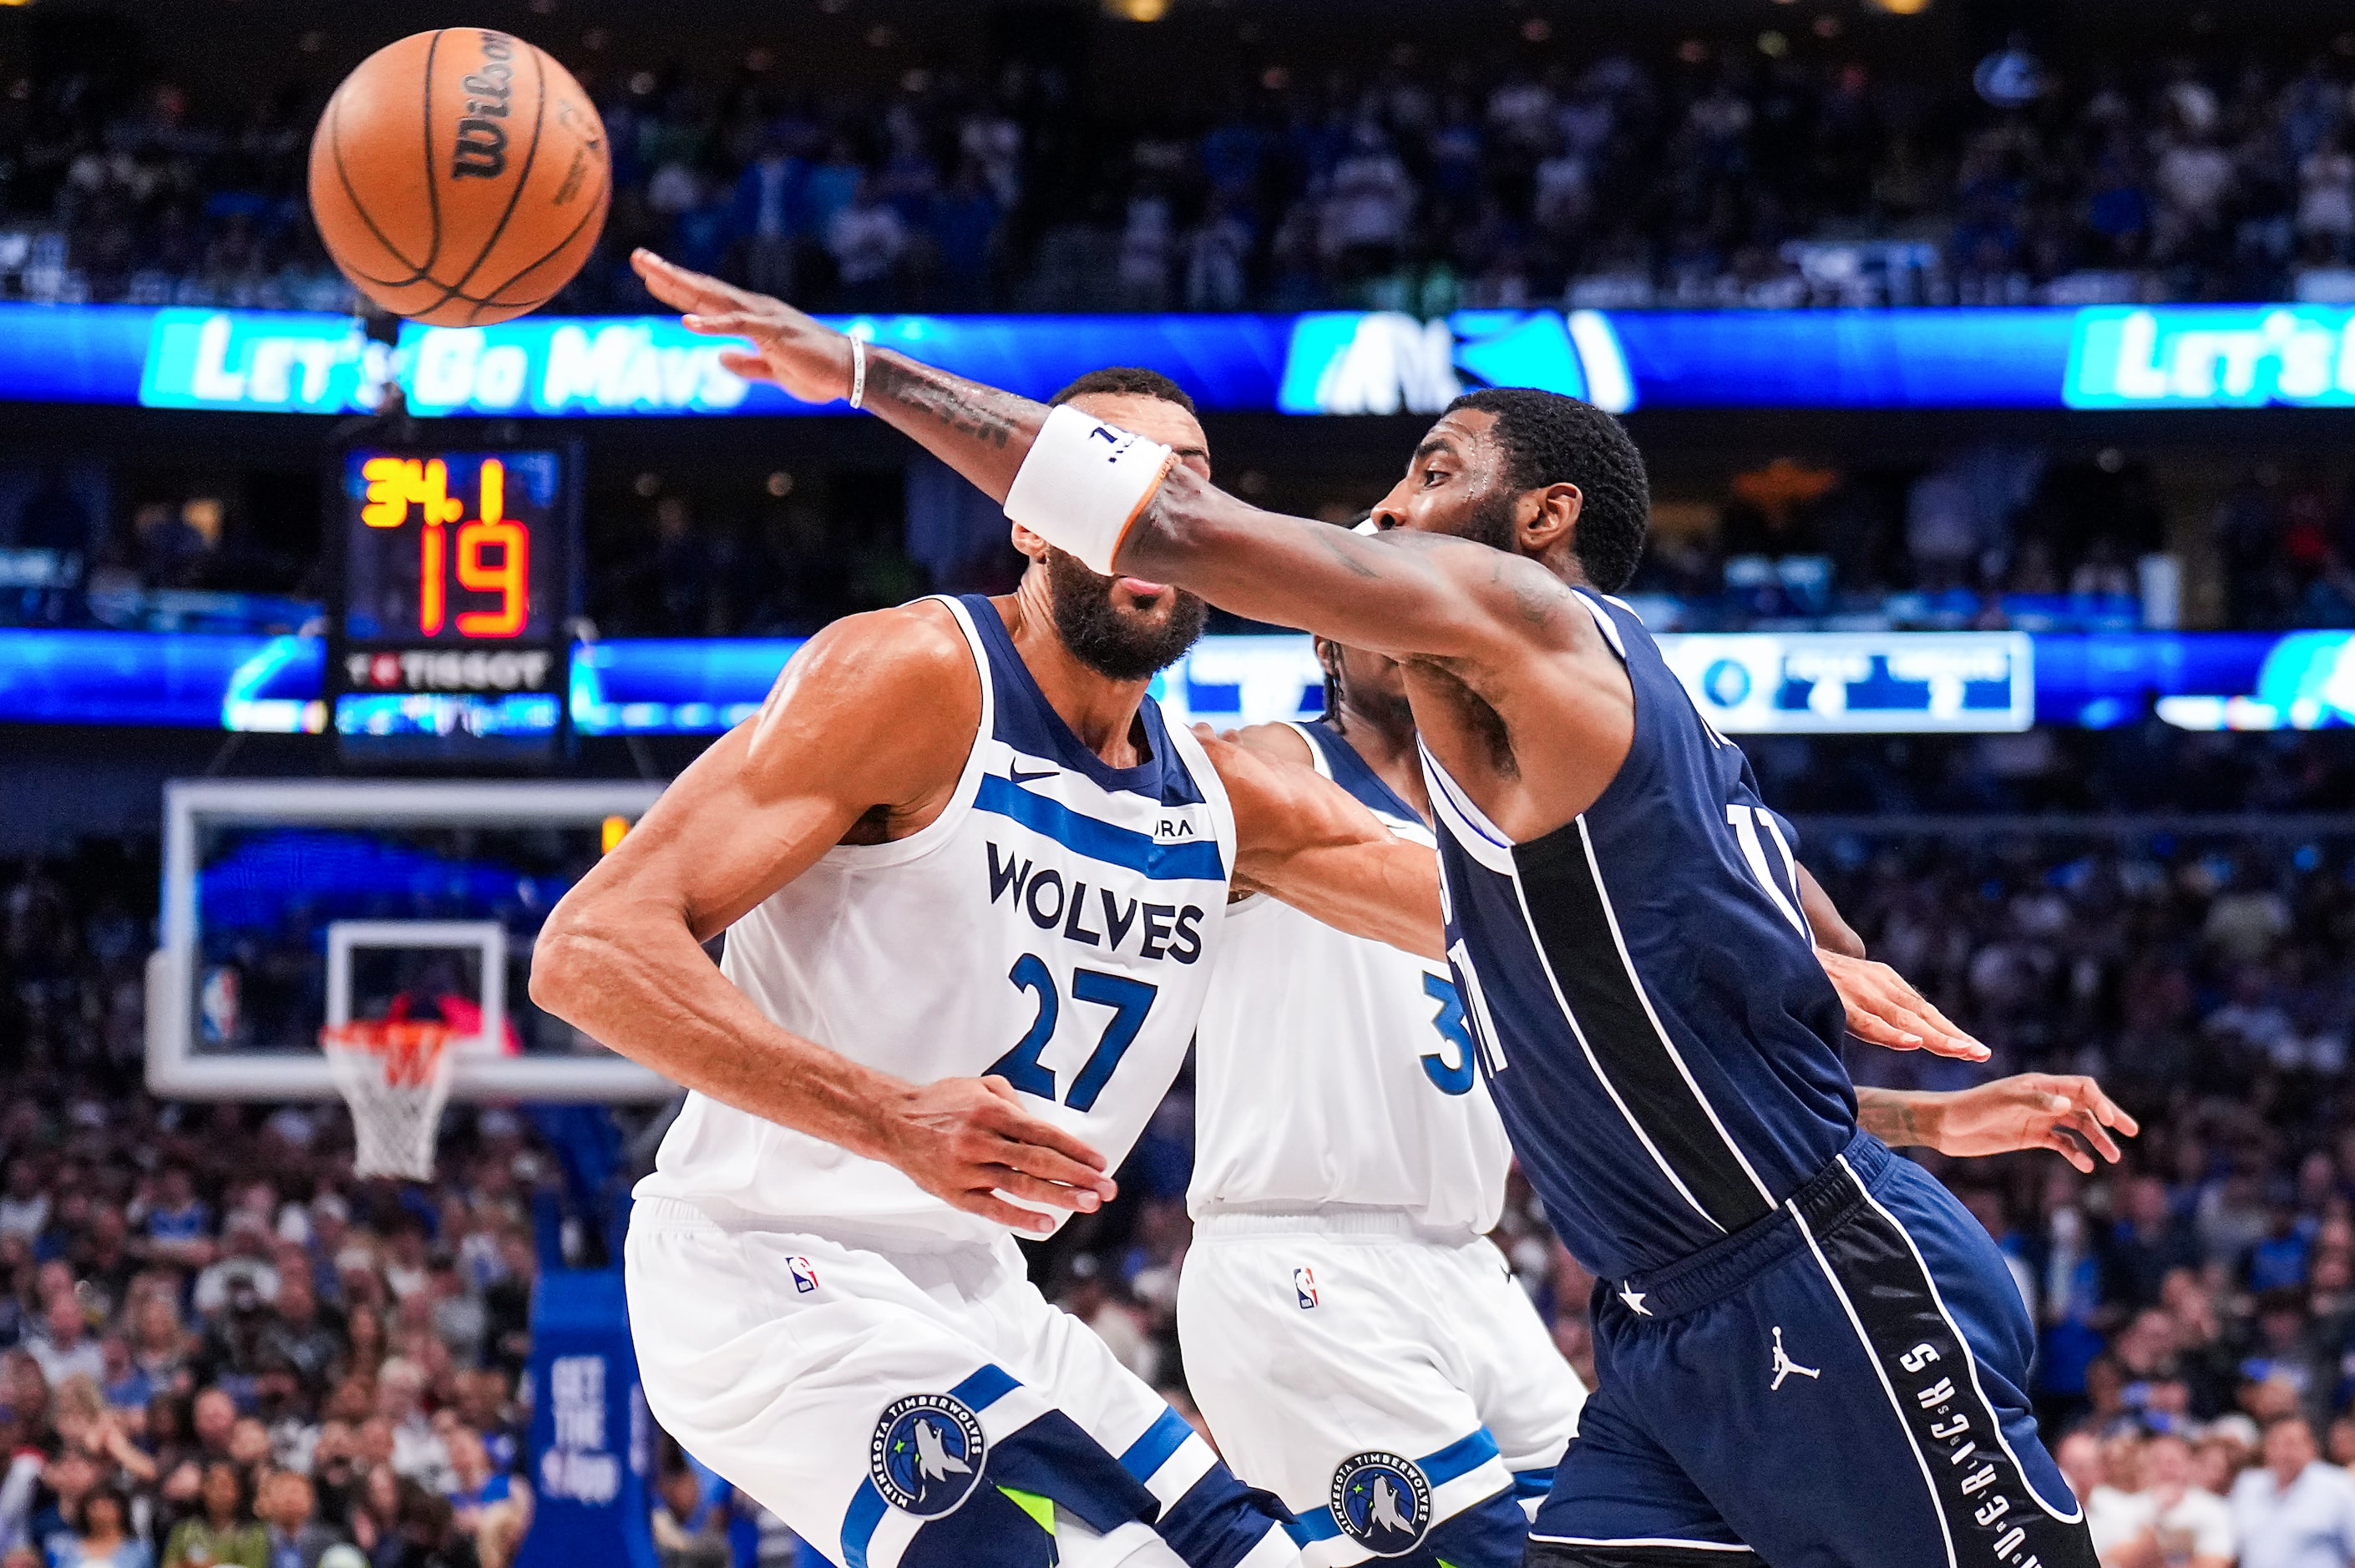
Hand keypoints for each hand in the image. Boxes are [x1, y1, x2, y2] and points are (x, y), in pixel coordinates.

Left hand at [631, 249, 854, 404]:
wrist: (852, 374)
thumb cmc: (818, 372)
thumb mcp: (774, 372)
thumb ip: (747, 364)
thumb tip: (721, 358)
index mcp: (752, 319)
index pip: (707, 300)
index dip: (677, 287)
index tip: (649, 274)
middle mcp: (754, 310)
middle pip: (703, 290)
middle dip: (669, 274)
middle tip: (637, 257)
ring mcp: (763, 318)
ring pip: (714, 299)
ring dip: (681, 286)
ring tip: (651, 274)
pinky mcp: (774, 332)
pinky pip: (738, 326)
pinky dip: (712, 324)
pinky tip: (687, 323)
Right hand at [873, 1076, 1115, 1233]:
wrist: (892, 1122)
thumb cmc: (941, 1102)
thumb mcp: (978, 1086)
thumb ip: (1013, 1101)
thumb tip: (1043, 1127)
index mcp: (990, 1111)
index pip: (1043, 1134)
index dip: (1074, 1149)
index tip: (1100, 1162)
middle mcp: (980, 1140)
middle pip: (1039, 1162)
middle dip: (1077, 1177)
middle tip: (1106, 1189)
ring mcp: (967, 1169)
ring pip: (1021, 1186)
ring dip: (1059, 1197)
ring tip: (1087, 1205)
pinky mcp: (954, 1192)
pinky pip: (992, 1208)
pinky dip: (1020, 1217)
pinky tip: (1046, 1224)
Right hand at [1817, 949, 1987, 1062]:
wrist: (1772, 950)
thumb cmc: (1808, 976)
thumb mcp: (1847, 989)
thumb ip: (1870, 1007)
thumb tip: (1892, 1030)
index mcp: (1881, 980)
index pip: (1922, 1010)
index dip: (1948, 1030)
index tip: (1975, 1049)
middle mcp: (1875, 982)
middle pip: (1921, 1015)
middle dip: (1952, 1036)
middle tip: (1981, 1053)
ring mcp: (1857, 989)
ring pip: (1903, 1019)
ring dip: (1935, 1037)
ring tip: (1963, 1051)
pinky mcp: (1837, 999)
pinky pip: (1867, 1021)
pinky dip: (1890, 1033)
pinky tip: (1912, 1043)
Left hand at [1921, 1074, 2138, 1171]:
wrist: (1945, 1126)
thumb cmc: (1971, 1107)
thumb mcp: (2002, 1102)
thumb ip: (2035, 1101)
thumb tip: (2069, 1105)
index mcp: (2040, 1085)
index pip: (2081, 1087)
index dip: (2100, 1101)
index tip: (2108, 1121)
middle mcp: (2044, 1100)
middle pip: (2086, 1106)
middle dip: (2109, 1118)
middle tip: (2131, 1132)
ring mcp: (2038, 1118)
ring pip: (2077, 1127)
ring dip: (2096, 1140)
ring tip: (2113, 1158)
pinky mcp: (2030, 1136)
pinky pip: (2061, 1144)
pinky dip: (2075, 1153)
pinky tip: (2085, 1166)